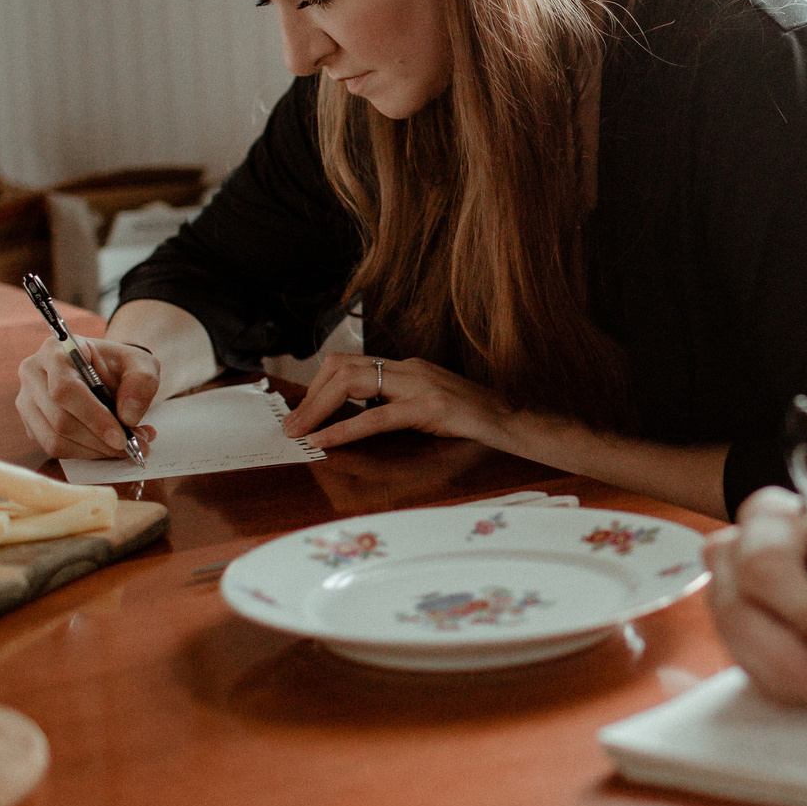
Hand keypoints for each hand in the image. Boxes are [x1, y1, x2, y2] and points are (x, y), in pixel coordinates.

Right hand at [16, 336, 159, 459]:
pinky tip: (108, 445)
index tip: (122, 437)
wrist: (106, 372)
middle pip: (59, 419)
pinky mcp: (31, 423)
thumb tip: (128, 417)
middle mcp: (33, 373)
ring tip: (126, 446)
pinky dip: (86, 453)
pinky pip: (54, 448)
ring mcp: (27, 400)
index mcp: (55, 350)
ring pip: (55, 439)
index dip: (94, 417)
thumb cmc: (120, 366)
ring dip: (95, 450)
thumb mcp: (142, 364)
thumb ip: (142, 383)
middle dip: (100, 440)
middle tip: (135, 446)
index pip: (65, 389)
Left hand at [281, 353, 498, 458]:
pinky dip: (344, 429)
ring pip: (352, 382)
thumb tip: (354, 418)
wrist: (515, 422)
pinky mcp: (430, 408)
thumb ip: (396, 403)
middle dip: (309, 396)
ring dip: (317, 408)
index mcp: (407, 367)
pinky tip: (325, 442)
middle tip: (291, 427)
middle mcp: (409, 368)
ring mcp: (420, 384)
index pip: (350, 363)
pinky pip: (377, 416)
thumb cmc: (473, 419)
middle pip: (342, 367)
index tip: (303, 412)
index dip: (318, 386)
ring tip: (299, 433)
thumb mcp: (428, 405)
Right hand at [702, 485, 806, 707]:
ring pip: (744, 655)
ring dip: (802, 681)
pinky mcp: (742, 641)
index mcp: (769, 519)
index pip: (762, 565)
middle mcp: (736, 557)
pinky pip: (757, 677)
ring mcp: (732, 601)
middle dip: (796, 662)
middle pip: (739, 618)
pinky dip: (800, 690)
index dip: (797, 607)